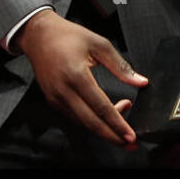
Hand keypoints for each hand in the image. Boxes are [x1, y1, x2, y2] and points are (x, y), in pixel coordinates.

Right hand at [16, 9, 147, 147]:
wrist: (39, 35)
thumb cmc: (68, 36)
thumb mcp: (99, 44)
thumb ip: (121, 66)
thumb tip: (141, 82)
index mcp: (77, 76)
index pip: (101, 107)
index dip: (117, 124)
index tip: (130, 135)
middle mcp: (64, 91)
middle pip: (90, 122)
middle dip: (111, 136)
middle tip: (129, 142)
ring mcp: (56, 98)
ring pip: (82, 122)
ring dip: (102, 128)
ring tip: (122, 124)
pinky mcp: (52, 101)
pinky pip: (74, 117)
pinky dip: (90, 121)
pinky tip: (104, 117)